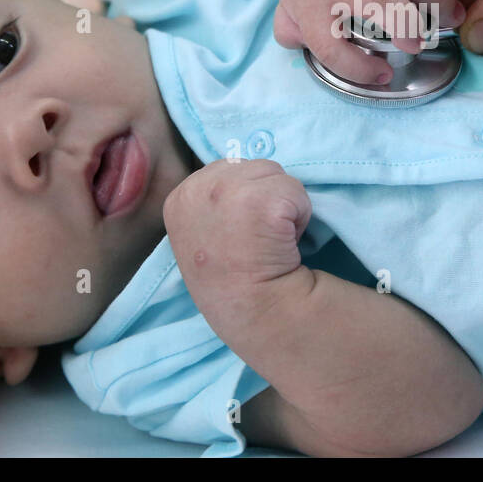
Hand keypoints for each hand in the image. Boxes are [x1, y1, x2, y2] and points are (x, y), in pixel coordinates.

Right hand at [162, 159, 311, 293]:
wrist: (253, 313)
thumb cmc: (231, 278)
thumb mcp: (201, 231)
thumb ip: (212, 200)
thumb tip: (242, 172)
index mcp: (180, 196)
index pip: (228, 171)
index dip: (245, 199)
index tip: (242, 232)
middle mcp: (198, 187)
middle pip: (255, 168)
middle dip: (266, 197)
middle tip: (257, 239)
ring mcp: (229, 191)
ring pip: (279, 176)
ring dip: (285, 205)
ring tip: (270, 240)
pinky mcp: (263, 200)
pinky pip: (298, 192)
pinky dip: (302, 216)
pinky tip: (285, 243)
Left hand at [274, 0, 465, 83]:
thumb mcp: (294, 2)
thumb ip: (291, 29)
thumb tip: (295, 44)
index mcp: (307, 1)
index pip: (329, 45)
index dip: (358, 68)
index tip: (384, 74)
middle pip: (377, 1)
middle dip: (407, 25)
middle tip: (425, 42)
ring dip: (438, 1)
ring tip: (452, 16)